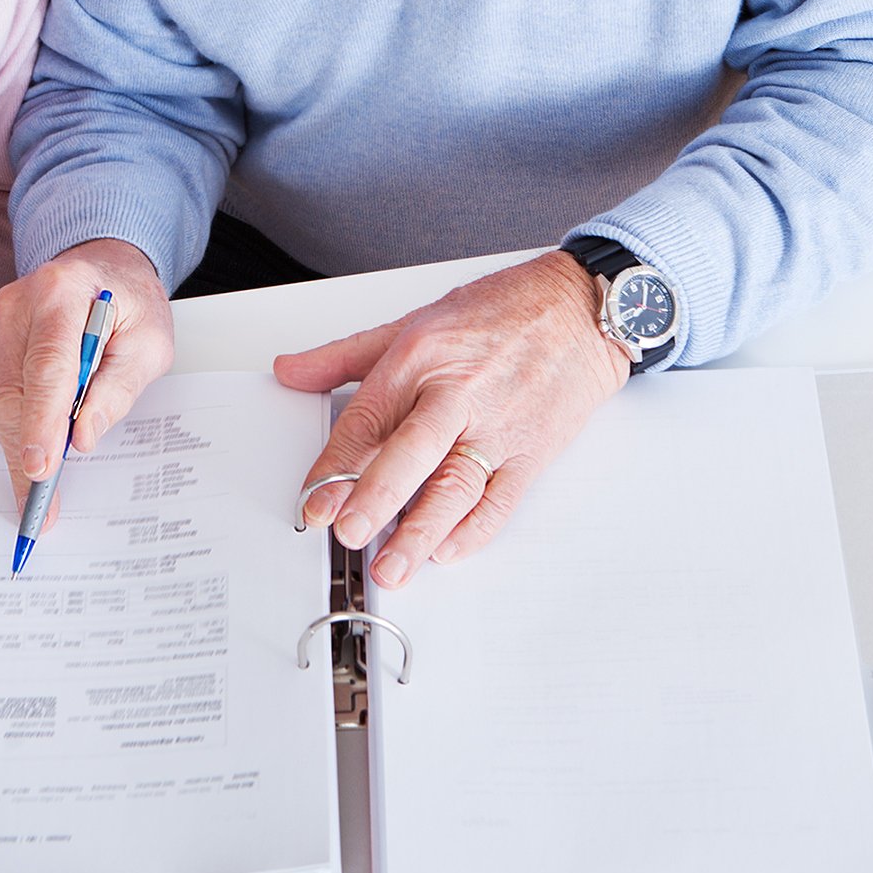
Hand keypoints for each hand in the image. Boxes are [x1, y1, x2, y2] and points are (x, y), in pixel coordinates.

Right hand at [0, 239, 173, 502]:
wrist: (104, 272)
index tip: (42, 469)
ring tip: (48, 460)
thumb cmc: (129, 306)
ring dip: (16, 441)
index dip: (42, 423)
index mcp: (63, 291)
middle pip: (11, 391)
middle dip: (27, 449)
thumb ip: (118, 388)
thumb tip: (83, 436)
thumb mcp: (149, 344)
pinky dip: (5, 425)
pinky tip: (35, 426)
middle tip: (44, 498)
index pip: (47, 366)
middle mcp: (17, 302)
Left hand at [274, 251, 628, 589]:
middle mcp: (459, 392)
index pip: (367, 419)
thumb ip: (344, 355)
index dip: (335, 464)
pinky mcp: (534, 449)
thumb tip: (291, 371)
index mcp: (421, 358)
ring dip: (423, 530)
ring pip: (458, 485)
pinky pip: (502, 498)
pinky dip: (475, 529)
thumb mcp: (413, 322)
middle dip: (377, 496)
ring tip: (394, 564)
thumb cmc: (500, 311)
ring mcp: (500, 424)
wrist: (580, 308)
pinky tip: (448, 550)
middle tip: (349, 532)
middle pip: (412, 452)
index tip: (313, 500)